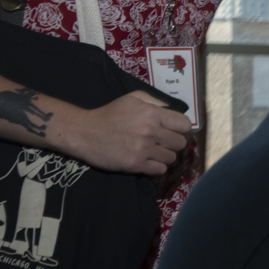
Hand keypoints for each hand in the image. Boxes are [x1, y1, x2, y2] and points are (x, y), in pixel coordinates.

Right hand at [52, 91, 190, 174]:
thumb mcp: (132, 99)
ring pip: (172, 158)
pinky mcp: (135, 164)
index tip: (172, 130)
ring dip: (164, 155)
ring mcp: (143, 149)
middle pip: (180, 143)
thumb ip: (155, 102)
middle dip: (173, 142)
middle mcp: (150, 131)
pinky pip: (160, 169)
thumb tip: (174, 110)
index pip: (184, 125)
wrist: (84, 132)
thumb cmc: (110, 114)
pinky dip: (156, 166)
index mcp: (151, 113)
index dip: (180, 128)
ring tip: (152, 151)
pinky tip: (147, 161)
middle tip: (161, 142)